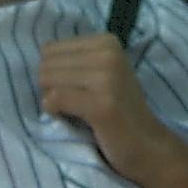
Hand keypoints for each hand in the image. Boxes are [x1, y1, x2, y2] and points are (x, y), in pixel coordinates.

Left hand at [37, 33, 172, 172]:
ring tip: (73, 110)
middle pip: (46, 63)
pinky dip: (53, 111)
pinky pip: (55, 99)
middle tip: (72, 103)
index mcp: (107, 42)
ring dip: (52, 99)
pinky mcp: (101, 104)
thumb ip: (77, 60)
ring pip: (47, 79)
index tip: (74, 89)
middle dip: (51, 86)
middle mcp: (108, 54)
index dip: (54, 72)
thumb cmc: (120, 111)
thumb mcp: (104, 73)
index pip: (50, 49)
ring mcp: (106, 79)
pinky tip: (69, 118)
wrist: (148, 145)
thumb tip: (40, 56)